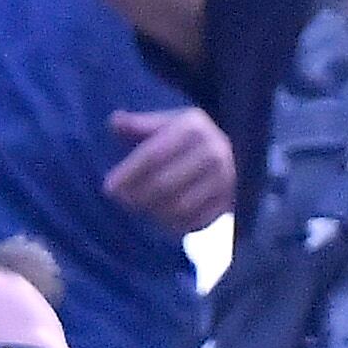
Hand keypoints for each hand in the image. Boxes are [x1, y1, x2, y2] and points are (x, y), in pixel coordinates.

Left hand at [102, 106, 233, 232]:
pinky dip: (171, 226)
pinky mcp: (230, 202)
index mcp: (193, 127)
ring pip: (178, 207)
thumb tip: (114, 121)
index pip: (153, 155)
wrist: (239, 153)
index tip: (108, 188)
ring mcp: (225, 179)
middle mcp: (214, 150)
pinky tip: (158, 221)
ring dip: (152, 213)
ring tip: (139, 210)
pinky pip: (193, 222)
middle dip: (136, 197)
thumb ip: (140, 125)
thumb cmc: (190, 139)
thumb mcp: (169, 123)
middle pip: (163, 184)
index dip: (128, 173)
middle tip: (122, 202)